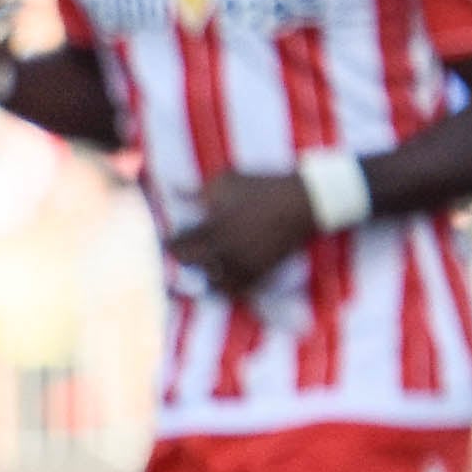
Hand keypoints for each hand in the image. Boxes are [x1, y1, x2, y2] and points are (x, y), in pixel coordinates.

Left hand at [168, 169, 319, 297]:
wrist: (306, 201)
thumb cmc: (263, 187)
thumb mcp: (226, 181)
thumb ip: (196, 191)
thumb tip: (172, 191)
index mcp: (215, 227)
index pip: (179, 246)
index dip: (168, 246)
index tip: (166, 243)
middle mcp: (227, 250)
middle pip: (191, 266)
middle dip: (180, 262)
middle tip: (176, 258)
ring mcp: (245, 263)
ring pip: (212, 284)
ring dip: (202, 278)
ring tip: (197, 271)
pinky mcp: (262, 272)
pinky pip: (237, 291)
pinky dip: (224, 289)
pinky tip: (219, 280)